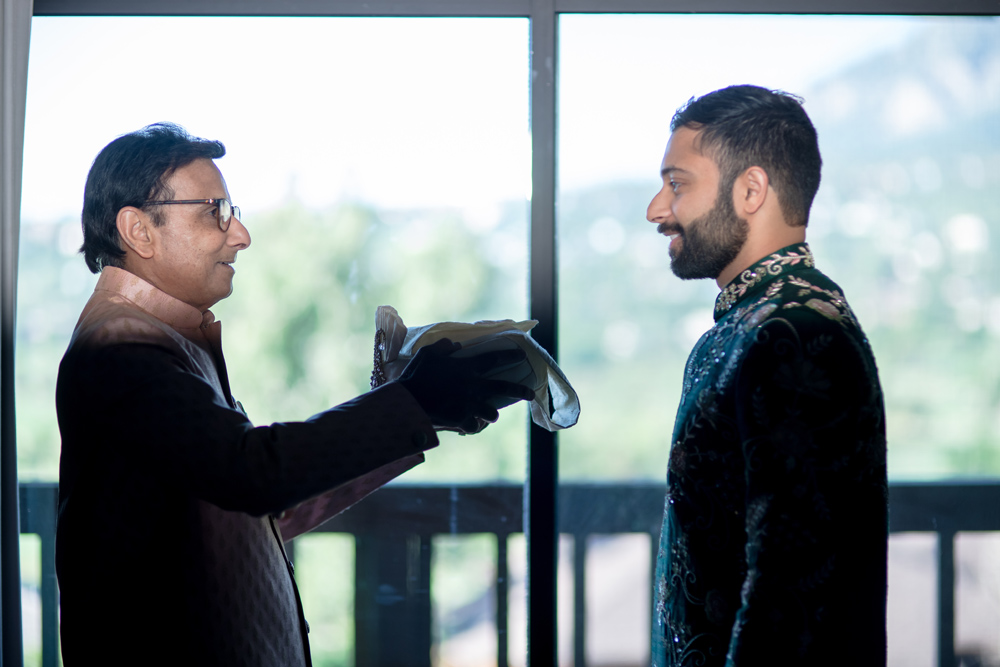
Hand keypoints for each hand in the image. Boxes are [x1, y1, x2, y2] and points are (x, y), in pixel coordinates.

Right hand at [397, 338, 534, 433]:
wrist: (409, 401)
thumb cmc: (416, 374)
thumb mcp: (428, 353)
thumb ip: (443, 346)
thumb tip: (455, 346)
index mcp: (468, 368)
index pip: (495, 359)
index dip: (510, 356)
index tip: (522, 356)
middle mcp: (474, 386)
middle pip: (505, 388)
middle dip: (521, 391)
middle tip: (531, 394)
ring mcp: (470, 405)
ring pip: (492, 413)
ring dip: (492, 413)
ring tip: (491, 414)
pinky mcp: (462, 420)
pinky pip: (474, 426)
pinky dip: (472, 426)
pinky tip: (470, 425)